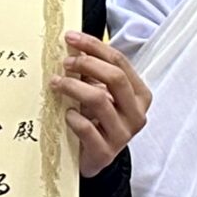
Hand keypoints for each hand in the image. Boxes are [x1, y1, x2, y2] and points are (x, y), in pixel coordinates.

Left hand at [52, 32, 149, 176]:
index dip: (94, 46)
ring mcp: (123, 134)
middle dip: (86, 64)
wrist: (94, 159)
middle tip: (65, 63)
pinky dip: (73, 117)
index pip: (120, 62)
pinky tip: (65, 113)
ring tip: (56, 83)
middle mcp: (136, 114)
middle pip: (115, 78)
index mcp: (140, 95)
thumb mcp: (101, 93)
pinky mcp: (105, 152)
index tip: (70, 37)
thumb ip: (93, 72)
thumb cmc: (97, 120)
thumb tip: (72, 44)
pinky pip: (87, 129)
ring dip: (74, 87)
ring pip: (99, 100)